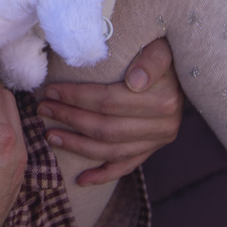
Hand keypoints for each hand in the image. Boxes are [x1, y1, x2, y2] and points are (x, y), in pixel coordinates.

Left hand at [37, 37, 182, 185]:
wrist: (184, 69)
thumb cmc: (161, 51)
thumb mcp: (160, 47)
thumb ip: (151, 59)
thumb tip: (135, 81)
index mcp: (163, 100)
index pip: (108, 101)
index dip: (76, 97)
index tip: (51, 91)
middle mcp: (163, 126)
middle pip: (106, 128)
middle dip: (69, 119)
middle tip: (43, 110)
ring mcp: (157, 141)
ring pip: (112, 150)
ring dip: (78, 146)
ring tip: (51, 136)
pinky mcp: (152, 149)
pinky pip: (126, 167)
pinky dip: (102, 174)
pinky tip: (81, 179)